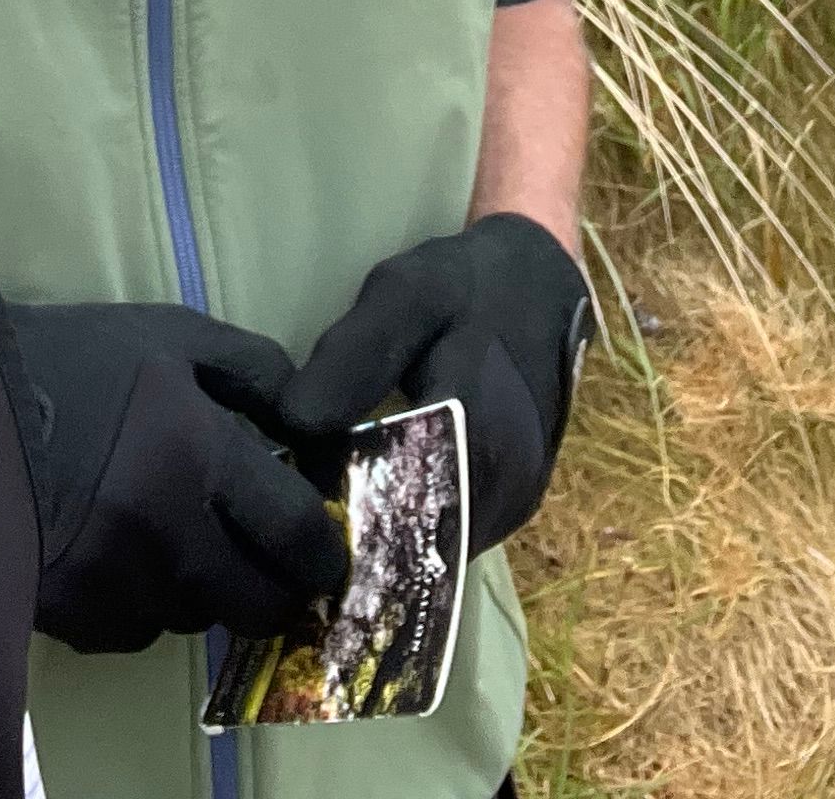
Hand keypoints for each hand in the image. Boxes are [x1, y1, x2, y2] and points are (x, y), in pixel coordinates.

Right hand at [5, 302, 350, 653]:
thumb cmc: (68, 360)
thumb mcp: (169, 335)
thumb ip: (254, 370)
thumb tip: (310, 427)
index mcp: (198, 455)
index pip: (297, 535)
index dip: (322, 553)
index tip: (322, 553)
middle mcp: (165, 535)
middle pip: (258, 604)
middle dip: (273, 589)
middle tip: (263, 564)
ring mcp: (114, 584)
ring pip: (195, 618)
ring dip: (199, 591)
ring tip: (169, 541)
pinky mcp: (69, 616)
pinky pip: (134, 632)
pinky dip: (140, 604)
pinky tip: (115, 555)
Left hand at [271, 215, 593, 546]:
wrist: (541, 284)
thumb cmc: (466, 285)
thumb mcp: (403, 293)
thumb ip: (354, 354)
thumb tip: (294, 423)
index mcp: (478, 429)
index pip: (395, 505)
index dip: (335, 511)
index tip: (293, 497)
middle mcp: (507, 484)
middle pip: (416, 542)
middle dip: (356, 534)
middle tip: (305, 506)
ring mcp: (516, 503)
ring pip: (436, 549)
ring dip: (384, 538)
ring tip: (331, 506)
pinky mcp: (516, 506)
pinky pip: (455, 537)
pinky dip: (413, 528)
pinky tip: (374, 499)